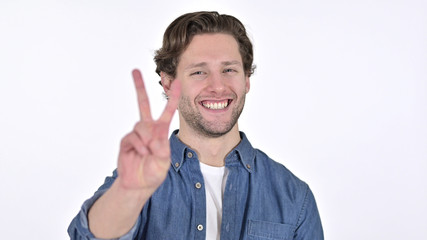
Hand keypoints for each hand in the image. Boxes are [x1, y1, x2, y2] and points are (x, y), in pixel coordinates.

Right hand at [117, 69, 180, 192]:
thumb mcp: (163, 162)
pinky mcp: (126, 140)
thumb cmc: (154, 172)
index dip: (172, 97)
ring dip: (146, 140)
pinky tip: (141, 154)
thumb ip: (161, 150)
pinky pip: (133, 137)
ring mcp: (136, 133)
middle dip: (139, 87)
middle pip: (143, 104)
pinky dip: (139, 146)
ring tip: (148, 153)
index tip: (176, 81)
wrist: (138, 184)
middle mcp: (148, 129)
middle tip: (134, 70)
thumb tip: (154, 137)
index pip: (167, 111)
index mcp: (160, 131)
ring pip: (141, 125)